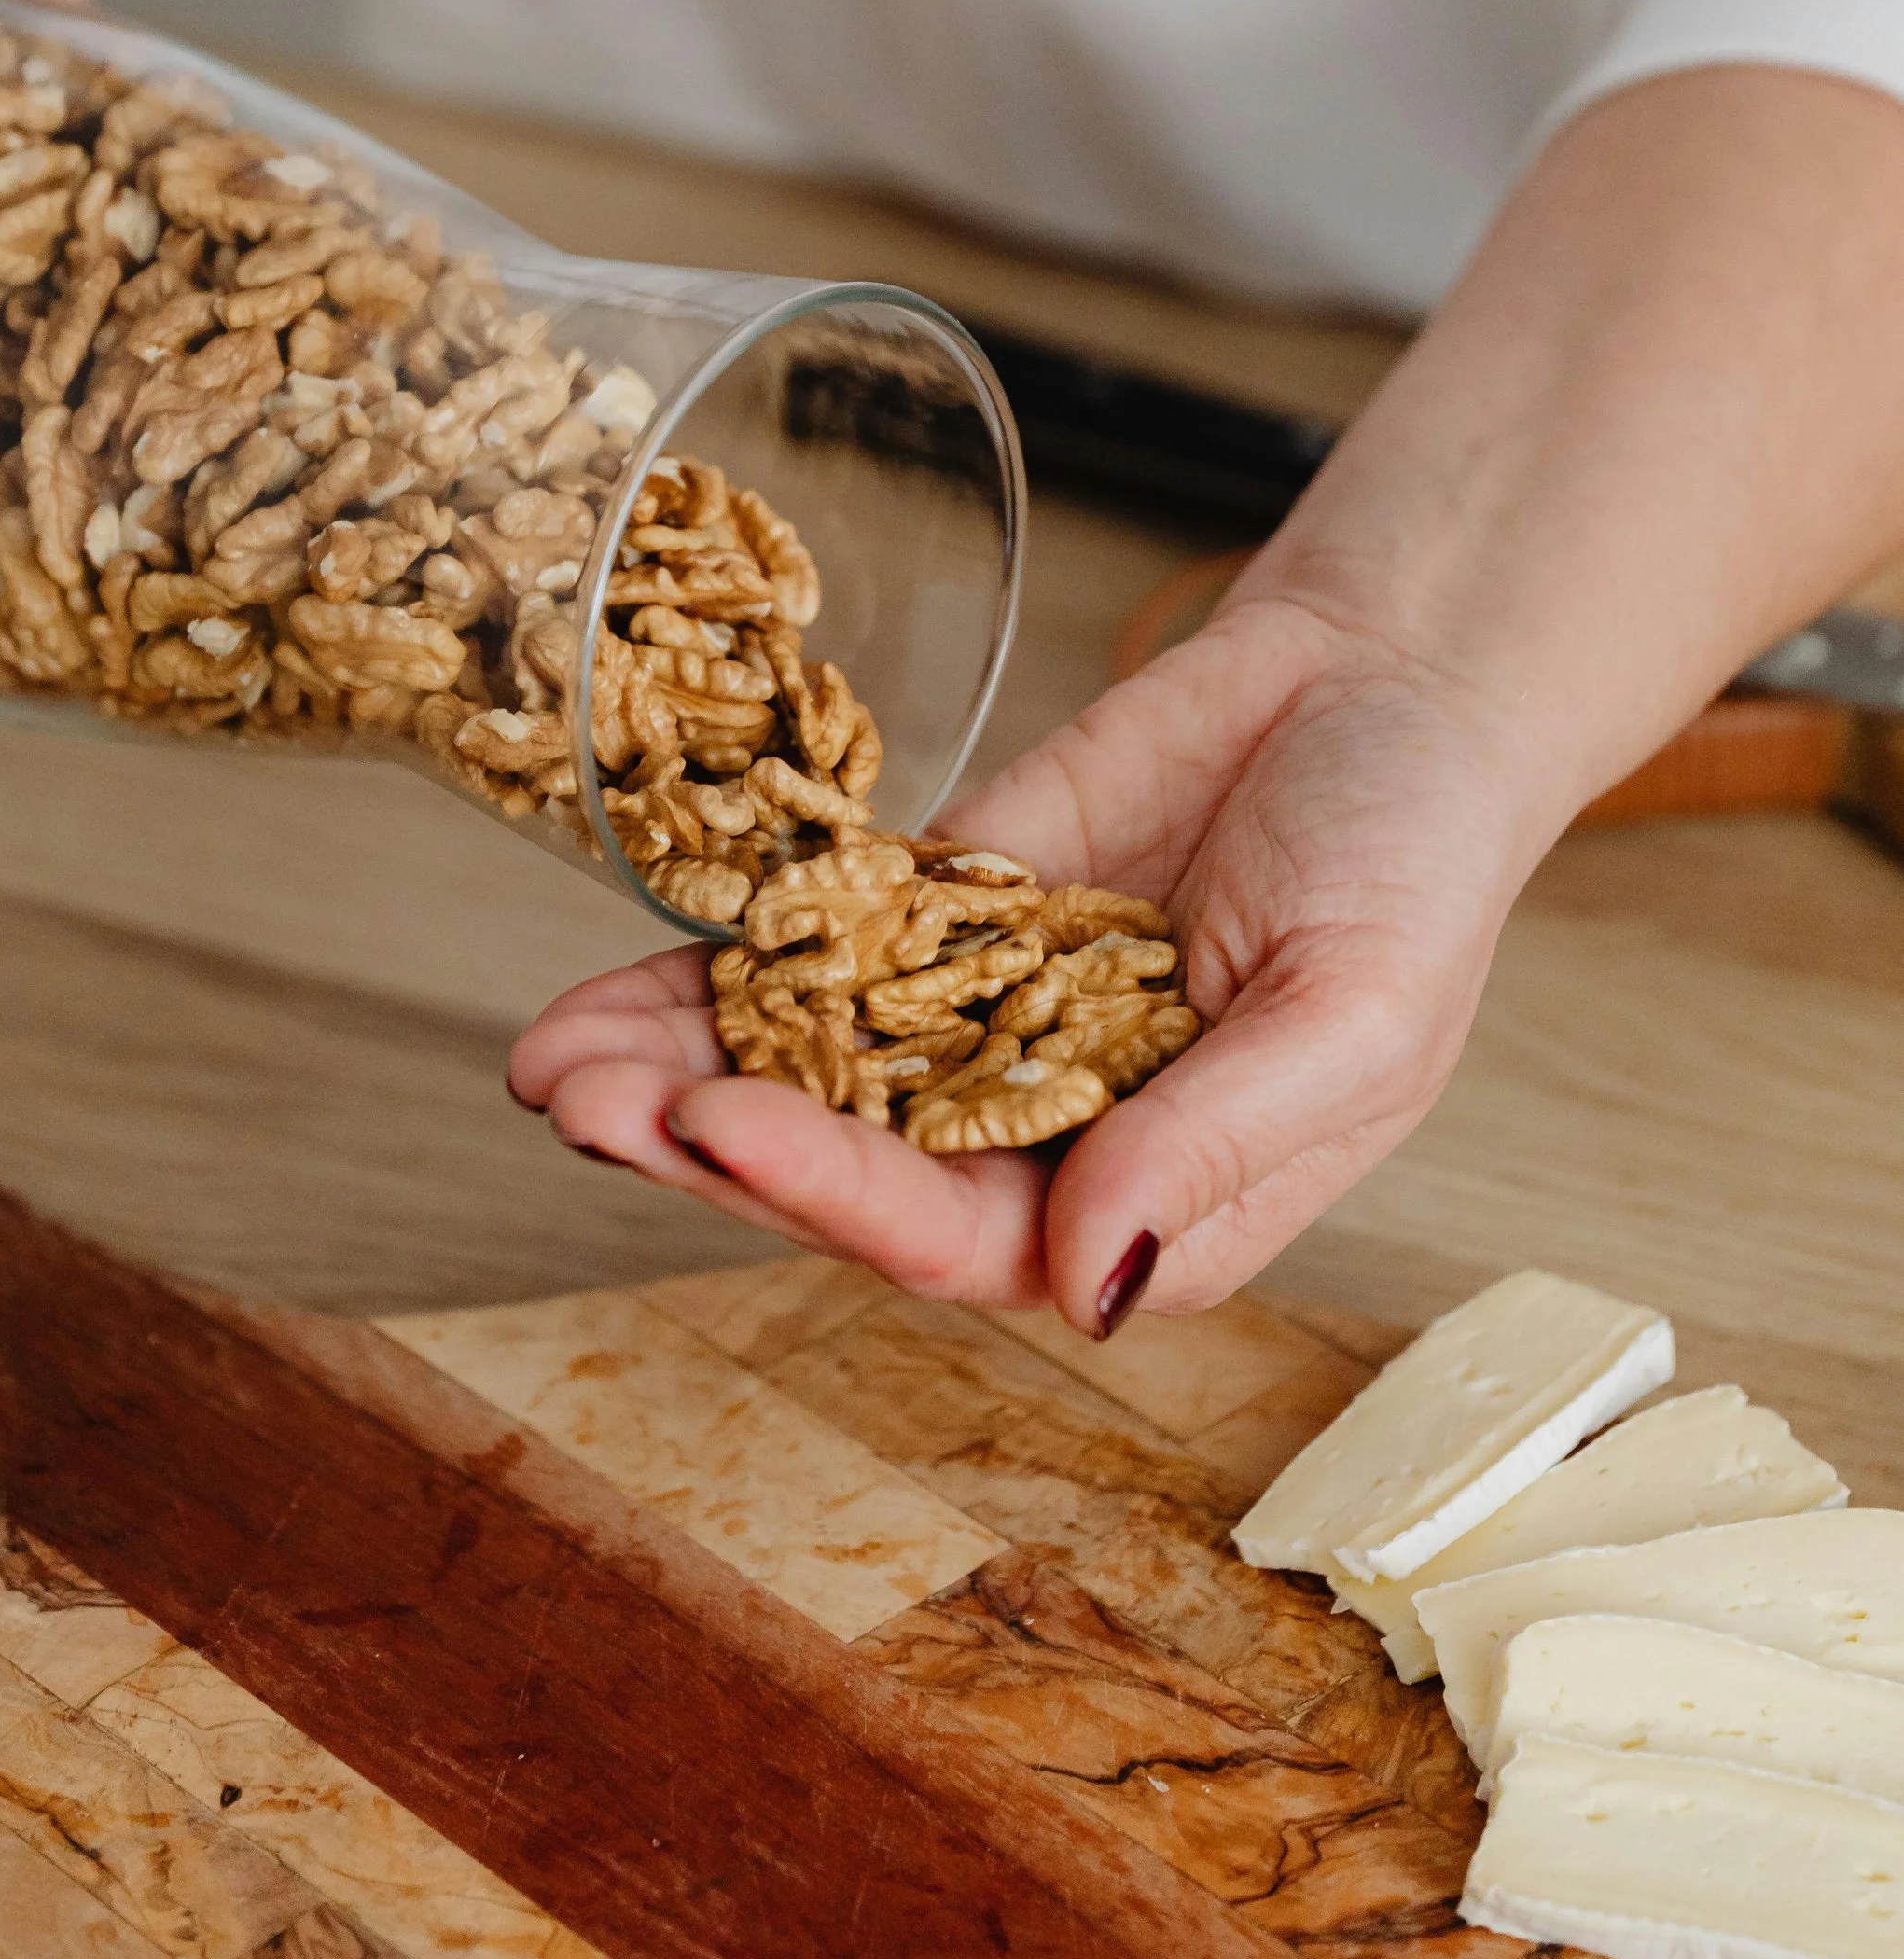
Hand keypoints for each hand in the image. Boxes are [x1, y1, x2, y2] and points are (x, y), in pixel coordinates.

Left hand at [507, 587, 1546, 1332]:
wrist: (1384, 684)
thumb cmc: (1414, 866)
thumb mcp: (1353, 1015)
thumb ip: (1219, 1146)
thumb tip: (1085, 1274)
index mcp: (1145, 1205)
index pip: (958, 1234)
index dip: (828, 1189)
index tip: (717, 1125)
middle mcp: (1039, 1137)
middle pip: (841, 1169)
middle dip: (702, 1144)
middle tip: (576, 1101)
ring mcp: (974, 1022)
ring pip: (801, 1072)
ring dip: (671, 1073)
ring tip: (544, 1063)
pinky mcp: (937, 913)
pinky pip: (809, 956)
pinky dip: (710, 974)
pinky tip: (605, 986)